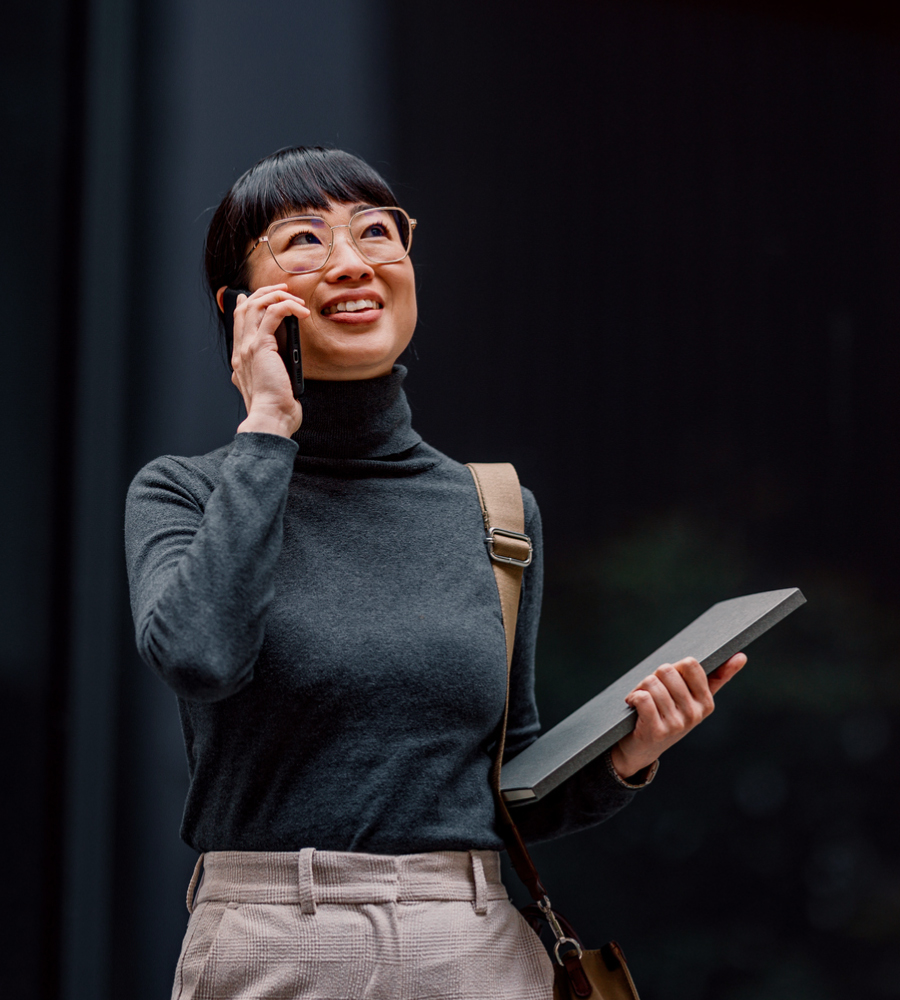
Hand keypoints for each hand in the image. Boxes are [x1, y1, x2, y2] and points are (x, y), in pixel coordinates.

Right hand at [231, 284, 308, 437]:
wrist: (270, 419)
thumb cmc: (275, 409)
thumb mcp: (272, 386)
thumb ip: (273, 371)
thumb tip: (284, 362)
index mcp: (241, 360)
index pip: (239, 323)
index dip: (248, 304)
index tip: (258, 296)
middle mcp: (240, 351)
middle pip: (245, 308)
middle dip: (264, 293)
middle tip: (283, 290)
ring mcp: (248, 348)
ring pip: (256, 305)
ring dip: (276, 296)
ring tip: (294, 298)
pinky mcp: (261, 347)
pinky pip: (273, 314)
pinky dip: (288, 307)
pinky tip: (301, 312)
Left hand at [608, 653, 746, 779]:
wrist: (642, 749)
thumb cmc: (668, 716)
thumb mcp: (693, 699)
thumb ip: (717, 677)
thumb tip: (741, 656)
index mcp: (707, 703)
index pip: (690, 664)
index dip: (673, 668)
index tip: (668, 681)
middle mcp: (695, 715)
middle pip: (667, 670)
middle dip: (653, 677)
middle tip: (652, 694)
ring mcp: (677, 725)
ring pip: (652, 682)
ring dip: (639, 688)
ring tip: (641, 701)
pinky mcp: (656, 731)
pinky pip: (643, 698)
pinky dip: (633, 697)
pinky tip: (633, 705)